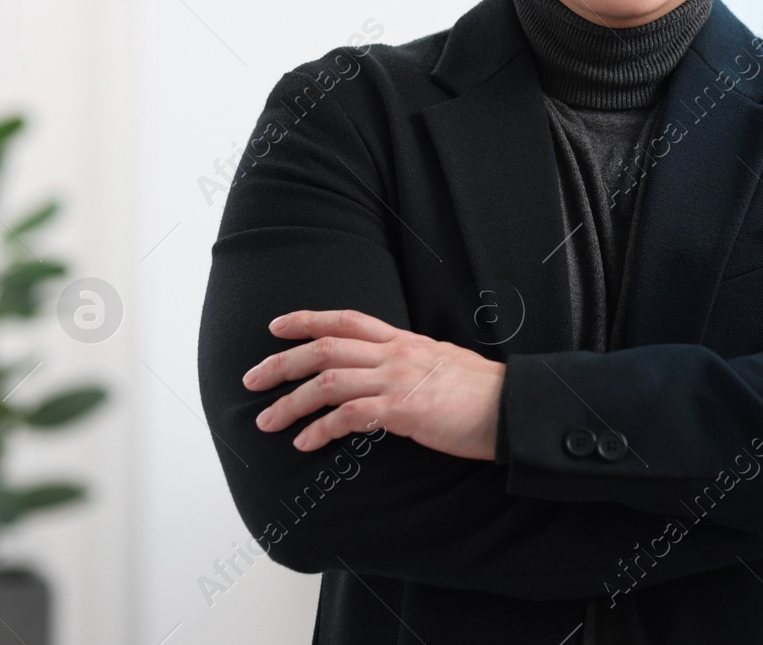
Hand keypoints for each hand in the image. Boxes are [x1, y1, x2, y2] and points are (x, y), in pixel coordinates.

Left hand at [243, 309, 504, 460]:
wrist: (511, 408)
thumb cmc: (482, 392)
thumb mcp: (442, 362)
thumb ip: (411, 362)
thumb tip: (389, 370)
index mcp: (404, 341)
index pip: (347, 319)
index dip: (307, 319)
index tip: (275, 327)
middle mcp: (395, 354)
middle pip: (325, 347)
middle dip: (281, 363)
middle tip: (251, 380)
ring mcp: (398, 380)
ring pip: (328, 381)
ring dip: (290, 402)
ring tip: (266, 421)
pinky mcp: (402, 410)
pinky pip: (349, 416)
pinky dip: (320, 429)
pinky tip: (305, 443)